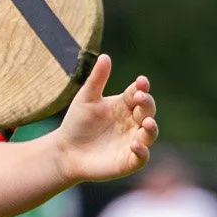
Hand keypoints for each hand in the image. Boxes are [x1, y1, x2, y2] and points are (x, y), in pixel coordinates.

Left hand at [49, 54, 156, 183]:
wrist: (65, 151)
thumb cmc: (77, 123)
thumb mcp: (85, 99)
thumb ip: (97, 80)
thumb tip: (105, 56)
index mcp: (124, 105)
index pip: (138, 93)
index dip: (141, 87)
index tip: (141, 82)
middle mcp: (132, 122)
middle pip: (147, 110)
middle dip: (147, 104)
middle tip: (140, 97)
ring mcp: (133, 140)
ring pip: (150, 133)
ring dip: (151, 127)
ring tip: (146, 122)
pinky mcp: (129, 160)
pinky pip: (142, 156)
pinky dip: (142, 151)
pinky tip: (134, 144)